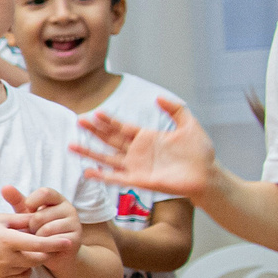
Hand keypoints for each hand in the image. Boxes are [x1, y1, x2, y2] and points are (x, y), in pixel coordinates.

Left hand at [0, 185, 80, 268]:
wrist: (53, 252)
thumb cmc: (37, 229)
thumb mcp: (26, 213)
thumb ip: (17, 201)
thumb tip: (5, 187)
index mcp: (57, 199)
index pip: (44, 193)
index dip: (31, 202)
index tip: (27, 211)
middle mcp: (69, 209)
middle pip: (40, 215)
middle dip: (31, 227)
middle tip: (34, 232)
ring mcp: (75, 224)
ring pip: (46, 229)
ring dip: (37, 238)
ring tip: (39, 239)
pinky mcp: (76, 240)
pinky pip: (53, 242)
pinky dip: (44, 246)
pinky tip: (45, 247)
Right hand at [0, 211, 63, 277]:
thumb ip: (22, 219)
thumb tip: (41, 218)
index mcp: (7, 239)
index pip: (38, 243)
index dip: (55, 243)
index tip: (68, 242)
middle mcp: (6, 257)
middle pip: (39, 258)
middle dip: (45, 251)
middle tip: (44, 243)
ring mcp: (2, 269)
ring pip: (31, 268)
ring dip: (34, 260)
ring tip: (24, 249)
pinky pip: (21, 277)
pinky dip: (25, 270)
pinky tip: (19, 261)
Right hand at [75, 98, 214, 199]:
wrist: (206, 175)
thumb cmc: (200, 152)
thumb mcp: (189, 125)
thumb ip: (175, 110)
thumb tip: (159, 97)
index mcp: (146, 137)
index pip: (122, 127)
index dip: (108, 120)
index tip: (94, 113)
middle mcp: (137, 151)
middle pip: (110, 139)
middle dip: (94, 131)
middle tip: (78, 121)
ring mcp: (135, 166)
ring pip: (106, 158)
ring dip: (89, 152)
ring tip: (71, 146)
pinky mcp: (138, 180)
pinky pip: (115, 178)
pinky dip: (101, 176)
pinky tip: (87, 171)